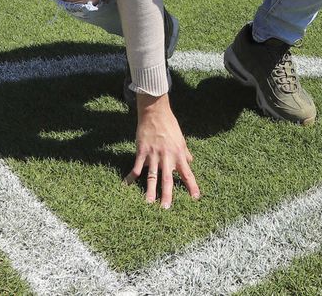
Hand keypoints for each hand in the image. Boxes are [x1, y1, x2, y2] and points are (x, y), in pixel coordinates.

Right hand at [126, 93, 200, 207]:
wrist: (155, 113)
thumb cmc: (169, 125)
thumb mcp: (181, 139)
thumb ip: (185, 152)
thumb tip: (191, 161)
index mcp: (179, 155)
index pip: (187, 174)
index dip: (192, 186)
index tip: (195, 198)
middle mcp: (167, 157)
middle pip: (168, 180)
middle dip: (167, 195)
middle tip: (166, 209)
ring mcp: (153, 155)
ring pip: (151, 177)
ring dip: (150, 191)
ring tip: (148, 203)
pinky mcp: (142, 152)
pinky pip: (136, 167)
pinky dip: (131, 177)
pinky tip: (126, 186)